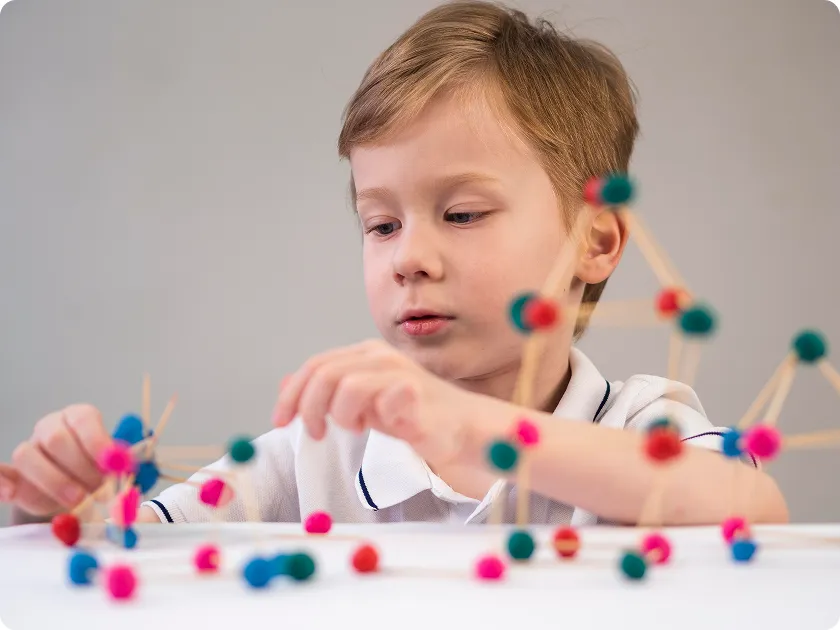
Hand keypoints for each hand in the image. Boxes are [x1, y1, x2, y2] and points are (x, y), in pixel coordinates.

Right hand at [0, 404, 110, 517]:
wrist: (75, 490)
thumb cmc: (97, 471)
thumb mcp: (113, 466)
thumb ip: (117, 466)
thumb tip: (124, 468)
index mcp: (79, 417)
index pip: (84, 419)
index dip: (97, 441)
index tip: (111, 463)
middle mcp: (51, 427)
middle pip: (56, 439)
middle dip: (80, 467)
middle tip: (99, 489)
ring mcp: (29, 448)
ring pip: (27, 455)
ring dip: (54, 481)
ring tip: (78, 500)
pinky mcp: (13, 473)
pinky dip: (1, 482)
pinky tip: (11, 493)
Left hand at [272, 339, 471, 465]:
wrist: (460, 427)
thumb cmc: (412, 414)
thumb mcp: (360, 402)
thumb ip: (327, 392)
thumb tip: (285, 385)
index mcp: (364, 354)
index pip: (315, 365)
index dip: (292, 393)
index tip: (280, 421)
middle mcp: (380, 356)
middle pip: (324, 373)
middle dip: (308, 407)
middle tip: (315, 432)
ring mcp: (399, 372)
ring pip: (348, 387)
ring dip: (342, 415)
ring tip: (356, 428)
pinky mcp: (416, 392)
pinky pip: (387, 399)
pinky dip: (376, 416)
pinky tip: (381, 425)